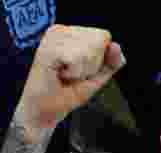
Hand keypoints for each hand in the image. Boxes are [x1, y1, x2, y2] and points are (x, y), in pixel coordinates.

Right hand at [14, 25, 125, 141]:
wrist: (43, 114)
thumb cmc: (64, 96)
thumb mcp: (95, 78)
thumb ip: (110, 63)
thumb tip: (116, 47)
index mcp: (70, 33)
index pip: (103, 36)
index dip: (98, 60)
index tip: (78, 71)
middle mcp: (59, 30)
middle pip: (99, 41)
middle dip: (91, 65)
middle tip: (71, 76)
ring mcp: (52, 38)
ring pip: (89, 49)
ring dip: (81, 70)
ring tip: (65, 76)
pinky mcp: (47, 49)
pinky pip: (76, 58)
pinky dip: (74, 73)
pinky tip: (60, 76)